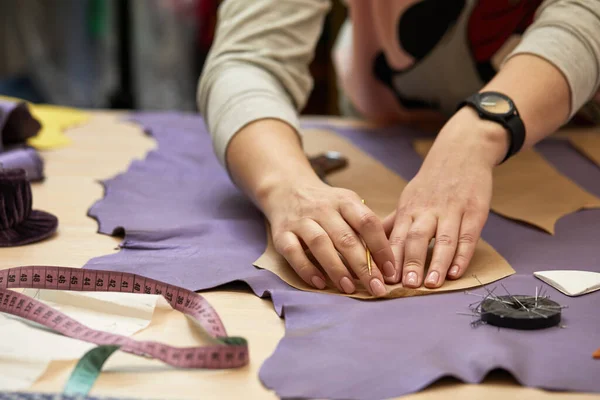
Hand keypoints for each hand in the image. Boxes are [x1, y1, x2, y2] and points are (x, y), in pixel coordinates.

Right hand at [261, 178, 395, 296]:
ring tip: (349, 288)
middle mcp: (323, 208)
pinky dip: (306, 269)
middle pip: (345, 237)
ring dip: (336, 268)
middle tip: (376, 288)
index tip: (391, 271)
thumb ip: (364, 228)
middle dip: (363, 266)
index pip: (367, 223)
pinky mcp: (281, 233)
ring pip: (320, 243)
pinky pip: (293, 252)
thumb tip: (387, 262)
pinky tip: (320, 283)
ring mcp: (301, 220)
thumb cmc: (325, 204)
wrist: (286, 188)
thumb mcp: (347, 205)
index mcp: (345, 201)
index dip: (381, 248)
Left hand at [385, 108, 507, 288]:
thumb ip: (395, 223)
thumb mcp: (409, 198)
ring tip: (432, 284)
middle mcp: (429, 210)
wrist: (463, 151)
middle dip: (411, 262)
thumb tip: (371, 245)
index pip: (397, 236)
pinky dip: (463, 255)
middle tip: (407, 286)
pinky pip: (468, 236)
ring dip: (438, 263)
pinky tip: (457, 272)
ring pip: (444, 239)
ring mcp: (453, 210)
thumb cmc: (432, 181)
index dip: (391, 258)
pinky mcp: (475, 211)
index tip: (385, 279)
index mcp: (409, 208)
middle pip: (417, 237)